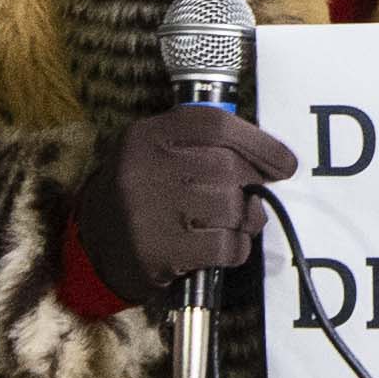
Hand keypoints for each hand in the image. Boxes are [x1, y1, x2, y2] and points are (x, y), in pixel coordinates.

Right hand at [82, 103, 297, 306]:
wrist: (93, 247)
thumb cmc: (143, 195)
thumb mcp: (158, 154)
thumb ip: (202, 145)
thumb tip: (270, 159)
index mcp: (147, 135)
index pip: (215, 125)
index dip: (259, 143)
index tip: (285, 164)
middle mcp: (144, 167)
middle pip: (228, 168)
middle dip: (250, 188)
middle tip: (249, 201)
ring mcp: (149, 211)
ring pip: (230, 207)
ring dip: (244, 220)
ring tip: (232, 224)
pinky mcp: (159, 251)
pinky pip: (224, 245)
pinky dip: (236, 248)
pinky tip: (224, 247)